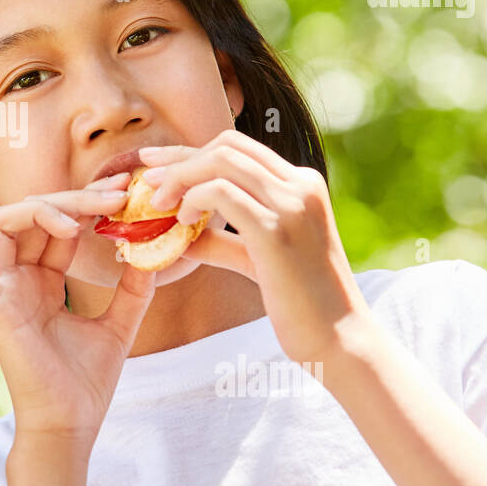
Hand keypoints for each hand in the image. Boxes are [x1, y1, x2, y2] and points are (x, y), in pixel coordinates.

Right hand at [0, 173, 158, 442]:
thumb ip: (133, 289)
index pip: (58, 226)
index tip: (126, 194)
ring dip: (42, 209)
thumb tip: (155, 251)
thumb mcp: (119, 326)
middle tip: (116, 195)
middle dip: (75, 200)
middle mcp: (18, 280)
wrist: (71, 425)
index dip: (87, 205)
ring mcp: (2, 291)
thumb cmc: (86, 383)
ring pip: (5, 226)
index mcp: (43, 282)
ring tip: (82, 216)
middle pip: (35, 218)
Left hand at [137, 129, 374, 367]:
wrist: (339, 339)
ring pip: (221, 162)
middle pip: (226, 146)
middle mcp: (300, 184)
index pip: (237, 147)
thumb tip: (178, 235)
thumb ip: (222, 241)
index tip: (155, 165)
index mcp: (301, 183)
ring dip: (180, 178)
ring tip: (160, 205)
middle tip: (147, 182)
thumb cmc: (300, 303)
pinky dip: (193, 200)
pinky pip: (222, 193)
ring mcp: (292, 204)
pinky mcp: (277, 231)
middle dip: (179, 159)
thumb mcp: (257, 259)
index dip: (190, 151)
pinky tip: (183, 223)